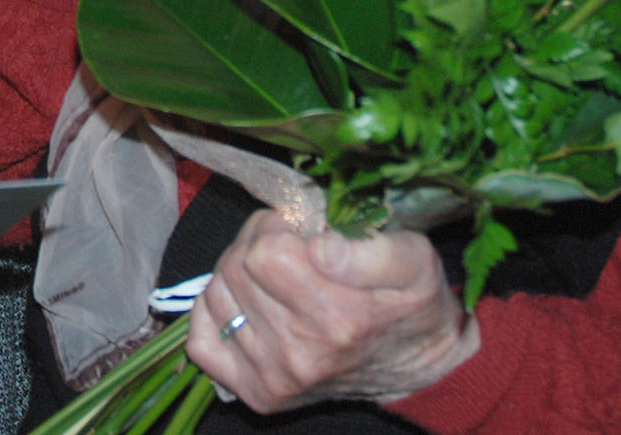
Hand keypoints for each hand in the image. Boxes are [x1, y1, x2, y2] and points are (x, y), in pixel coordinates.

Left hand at [184, 211, 479, 412]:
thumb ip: (370, 249)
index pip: (264, 251)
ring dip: (237, 273)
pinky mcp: (259, 393)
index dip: (277, 226)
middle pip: (236, 268)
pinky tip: (249, 303)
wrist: (419, 367)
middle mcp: (302, 353)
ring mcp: (276, 378)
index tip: (299, 229)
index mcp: (338, 317)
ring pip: (217, 294)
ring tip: (273, 274)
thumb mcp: (414, 259)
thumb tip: (318, 248)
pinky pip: (202, 339)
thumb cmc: (412, 303)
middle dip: (257, 243)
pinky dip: (216, 312)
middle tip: (287, 246)